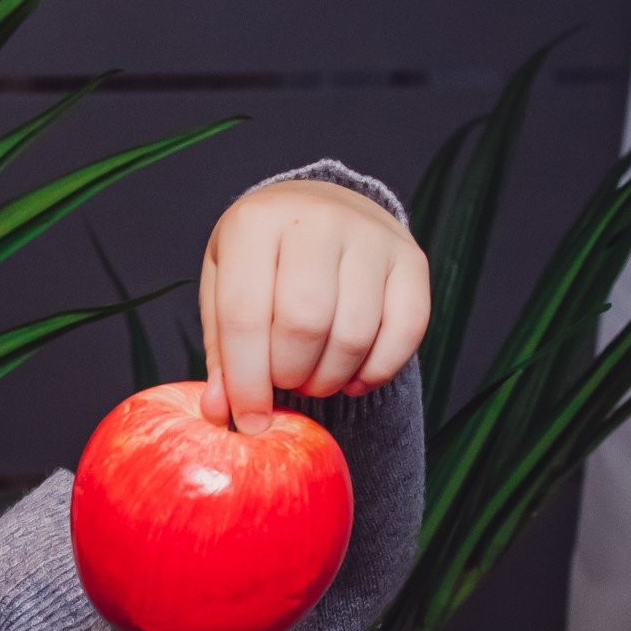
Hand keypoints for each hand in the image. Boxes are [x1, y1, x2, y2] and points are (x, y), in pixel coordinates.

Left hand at [198, 177, 429, 431]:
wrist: (319, 208)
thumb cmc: (263, 257)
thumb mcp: (223, 287)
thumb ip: (221, 350)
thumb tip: (219, 411)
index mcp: (255, 223)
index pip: (245, 317)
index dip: (246, 383)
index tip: (249, 421)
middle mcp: (317, 219)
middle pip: (305, 325)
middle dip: (290, 375)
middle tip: (283, 382)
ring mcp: (371, 235)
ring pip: (354, 333)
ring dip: (330, 378)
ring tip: (311, 377)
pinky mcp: (411, 258)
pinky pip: (405, 331)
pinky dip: (377, 371)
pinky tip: (352, 377)